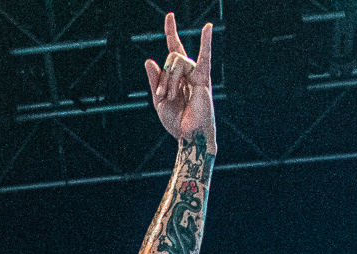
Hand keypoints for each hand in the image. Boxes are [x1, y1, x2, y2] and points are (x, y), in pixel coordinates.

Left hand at [145, 14, 214, 146]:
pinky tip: (207, 27)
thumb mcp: (160, 101)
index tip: (169, 16)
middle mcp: (188, 72)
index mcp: (177, 76)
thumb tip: (150, 60)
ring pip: (177, 62)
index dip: (171, 31)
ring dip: (170, 81)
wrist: (188, 135)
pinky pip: (204, 57)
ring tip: (172, 97)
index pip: (174, 49)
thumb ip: (155, 81)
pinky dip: (206, 42)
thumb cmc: (176, 122)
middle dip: (164, 76)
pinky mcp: (203, 79)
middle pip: (172, 57)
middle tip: (164, 95)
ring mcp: (196, 74)